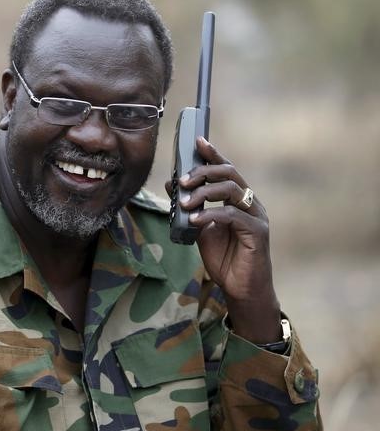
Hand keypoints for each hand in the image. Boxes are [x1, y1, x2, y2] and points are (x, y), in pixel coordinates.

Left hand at [175, 137, 280, 343]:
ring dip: (205, 193)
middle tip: (183, 181)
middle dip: (204, 172)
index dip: (213, 154)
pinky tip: (194, 220)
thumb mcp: (199, 228)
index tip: (197, 141)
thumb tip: (172, 184)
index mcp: (238, 200)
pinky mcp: (257, 232)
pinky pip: (232, 215)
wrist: (240, 289)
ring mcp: (257, 216)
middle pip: (230, 174)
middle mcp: (251, 203)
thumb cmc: (223, 258)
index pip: (226, 170)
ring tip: (184, 203)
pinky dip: (211, 215)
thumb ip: (190, 207)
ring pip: (233, 190)